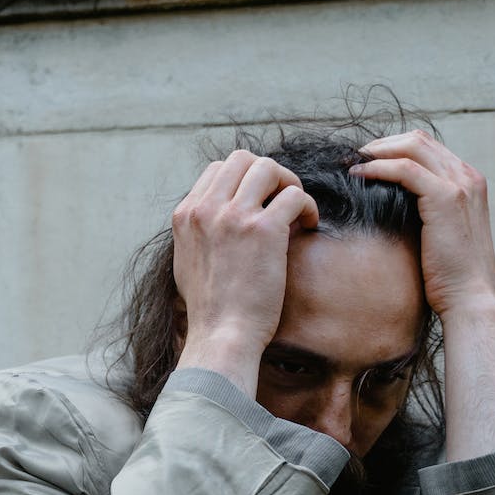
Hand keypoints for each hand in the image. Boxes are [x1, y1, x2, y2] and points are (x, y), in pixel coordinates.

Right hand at [171, 150, 318, 391]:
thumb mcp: (187, 261)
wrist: (222, 335)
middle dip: (268, 174)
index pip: (217, 170)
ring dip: (288, 183)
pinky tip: (308, 226)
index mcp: (186, 215)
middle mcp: (206, 209)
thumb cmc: (210, 309)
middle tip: (281, 199)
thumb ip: (200, 233)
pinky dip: (307, 206)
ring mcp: (234, 217)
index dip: (244, 181)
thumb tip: (220, 219)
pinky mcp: (264, 230)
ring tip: (296, 211)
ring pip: (269, 167)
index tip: (258, 203)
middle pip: (242, 159)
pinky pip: (294, 195)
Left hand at [354, 130, 494, 319]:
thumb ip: (427, 212)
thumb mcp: (442, 234)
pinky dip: (378, 167)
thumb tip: (393, 205)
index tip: (365, 161)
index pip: (427, 148)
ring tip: (351, 165)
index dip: (392, 149)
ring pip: (411, 147)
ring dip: (376, 152)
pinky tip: (358, 176)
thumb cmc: (451, 275)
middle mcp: (467, 176)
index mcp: (468, 182)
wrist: (470, 297)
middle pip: (417, 140)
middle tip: (353, 159)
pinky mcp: (445, 197)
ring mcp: (459, 184)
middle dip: (381, 145)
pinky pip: (405, 169)